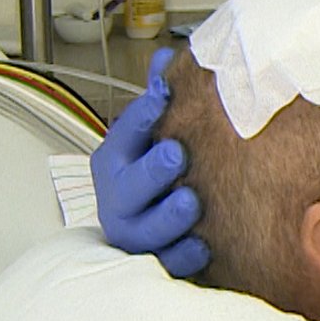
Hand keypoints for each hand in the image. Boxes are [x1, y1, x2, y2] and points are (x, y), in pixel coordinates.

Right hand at [90, 48, 209, 276]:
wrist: (155, 227)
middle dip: (150, 172)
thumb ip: (161, 97)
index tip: (163, 97)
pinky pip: (168, 264)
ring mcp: (136, 233)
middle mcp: (119, 198)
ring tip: (191, 202)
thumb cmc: (157, 172)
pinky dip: (184, 256)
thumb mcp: (157, 133)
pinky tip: (203, 246)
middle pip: (128, 187)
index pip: (124, 135)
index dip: (141, 116)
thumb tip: (167, 56)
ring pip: (145, 230)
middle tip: (176, 155)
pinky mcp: (158, 262)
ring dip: (167, 216)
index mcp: (116, 161)